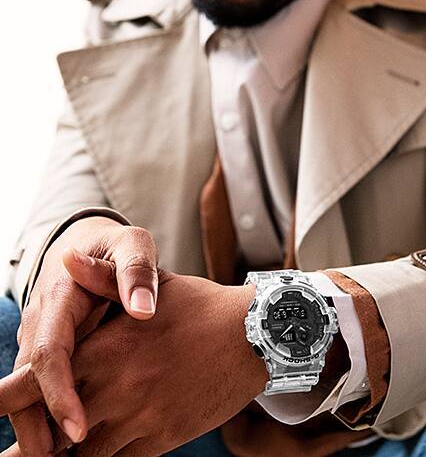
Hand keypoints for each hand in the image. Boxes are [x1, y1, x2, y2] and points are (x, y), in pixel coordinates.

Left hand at [0, 265, 265, 455]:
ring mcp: (139, 419)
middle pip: (48, 434)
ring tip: (47, 455)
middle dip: (25, 446)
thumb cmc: (202, 307)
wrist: (254, 337)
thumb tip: (66, 259)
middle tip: (11, 454)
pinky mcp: (163, 438)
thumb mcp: (155, 286)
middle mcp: (116, 389)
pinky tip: (95, 453)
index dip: (6, 397)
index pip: (38, 379)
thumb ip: (104, 279)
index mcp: (107, 348)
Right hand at [8, 216, 160, 455]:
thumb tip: (143, 309)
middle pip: (28, 381)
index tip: (79, 429)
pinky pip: (45, 382)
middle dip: (39, 425)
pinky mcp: (55, 346)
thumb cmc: (118, 246)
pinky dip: (53, 411)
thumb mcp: (132, 246)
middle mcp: (44, 321)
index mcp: (61, 295)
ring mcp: (45, 335)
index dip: (59, 392)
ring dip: (43, 425)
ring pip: (32, 388)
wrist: (93, 241)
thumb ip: (135, 271)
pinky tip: (76, 437)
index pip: (49, 351)